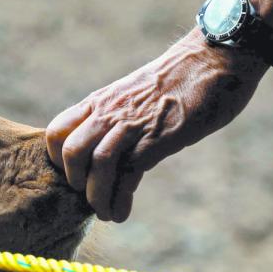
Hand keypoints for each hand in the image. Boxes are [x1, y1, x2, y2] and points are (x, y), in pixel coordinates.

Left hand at [46, 30, 268, 221]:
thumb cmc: (181, 79)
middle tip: (88, 196)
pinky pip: (129, 175)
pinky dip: (120, 199)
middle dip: (74, 182)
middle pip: (71, 151)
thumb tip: (111, 141)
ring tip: (104, 212)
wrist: (214, 58)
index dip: (57, 159)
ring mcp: (133, 124)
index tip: (73, 176)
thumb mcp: (136, 94)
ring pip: (97, 164)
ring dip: (96, 197)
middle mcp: (110, 112)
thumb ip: (119, 114)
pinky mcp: (159, 138)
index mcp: (101, 101)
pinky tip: (121, 212)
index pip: (57, 131)